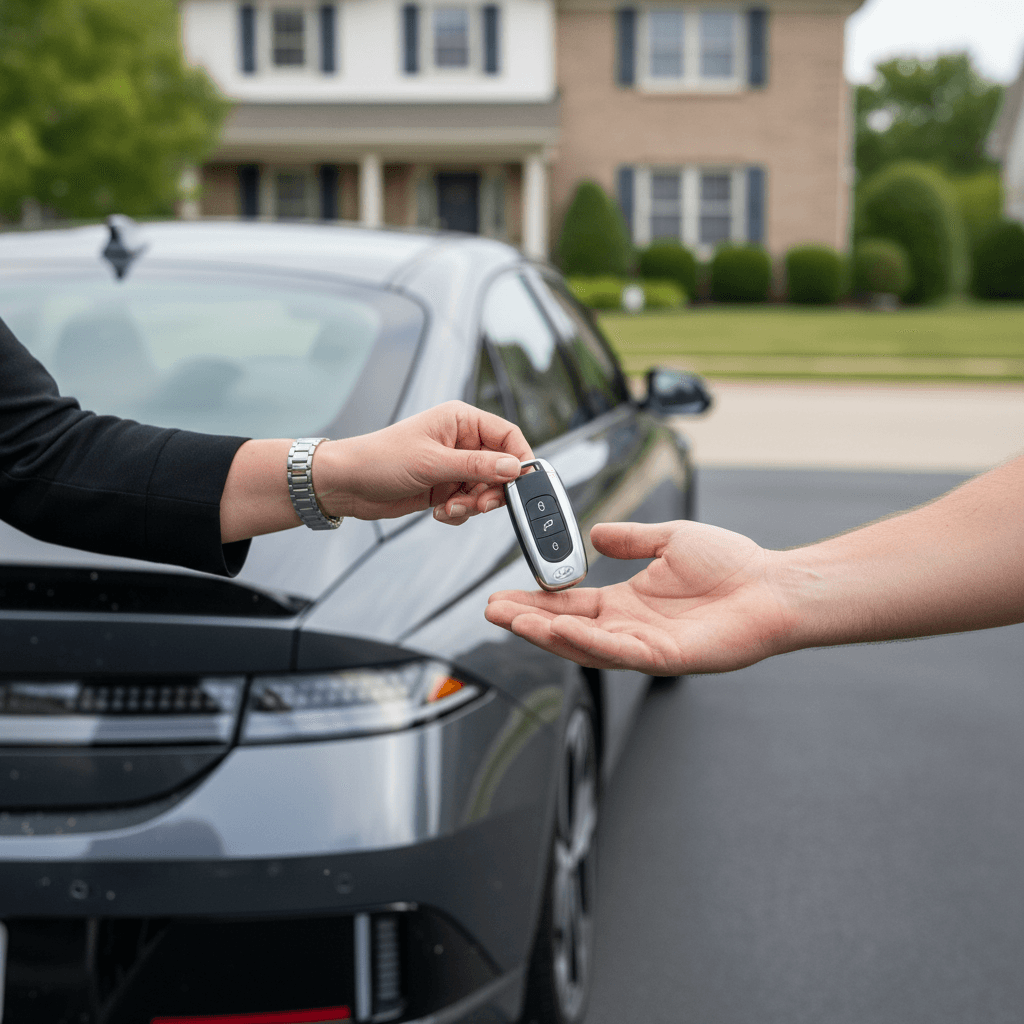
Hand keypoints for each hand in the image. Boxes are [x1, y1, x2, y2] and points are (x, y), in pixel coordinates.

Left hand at [317, 401, 532, 524]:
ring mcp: (453, 467)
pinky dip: (460, 513)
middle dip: (493, 491)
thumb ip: (477, 466)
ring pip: (486, 490)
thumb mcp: (432, 462)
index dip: (520, 459)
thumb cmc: (379, 459)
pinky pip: (469, 504)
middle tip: (479, 504)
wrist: (346, 484)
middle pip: (501, 468)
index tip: (522, 484)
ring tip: (450, 509)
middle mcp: (461, 442)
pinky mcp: (445, 489)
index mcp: (461, 421)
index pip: (508, 435)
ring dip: (473, 506)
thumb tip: (514, 468)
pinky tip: (439, 513)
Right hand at [486, 519, 798, 674]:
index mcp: (628, 603)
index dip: (536, 602)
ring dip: (546, 634)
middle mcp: (631, 628)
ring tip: (513, 621)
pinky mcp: (667, 657)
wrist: (775, 585)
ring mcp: (647, 646)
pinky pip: (620, 652)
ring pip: (585, 645)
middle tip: (492, 612)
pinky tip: (560, 631)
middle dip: (528, 622)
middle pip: (567, 628)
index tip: (504, 595)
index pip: (570, 606)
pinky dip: (588, 642)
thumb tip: (594, 533)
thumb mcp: (669, 539)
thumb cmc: (733, 564)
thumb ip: (630, 538)